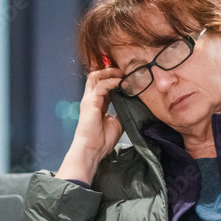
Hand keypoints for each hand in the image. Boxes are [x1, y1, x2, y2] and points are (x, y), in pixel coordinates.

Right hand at [56, 68, 123, 183]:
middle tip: (124, 72)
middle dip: (109, 71)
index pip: (103, 85)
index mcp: (97, 104)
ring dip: (110, 73)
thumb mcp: (117, 122)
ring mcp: (89, 99)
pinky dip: (112, 82)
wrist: (93, 149)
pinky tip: (122, 83)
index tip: (127, 78)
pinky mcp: (90, 102)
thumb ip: (121, 111)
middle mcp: (92, 99)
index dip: (114, 79)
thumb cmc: (103, 139)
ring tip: (122, 74)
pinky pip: (101, 86)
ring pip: (95, 77)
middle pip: (96, 77)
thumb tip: (131, 104)